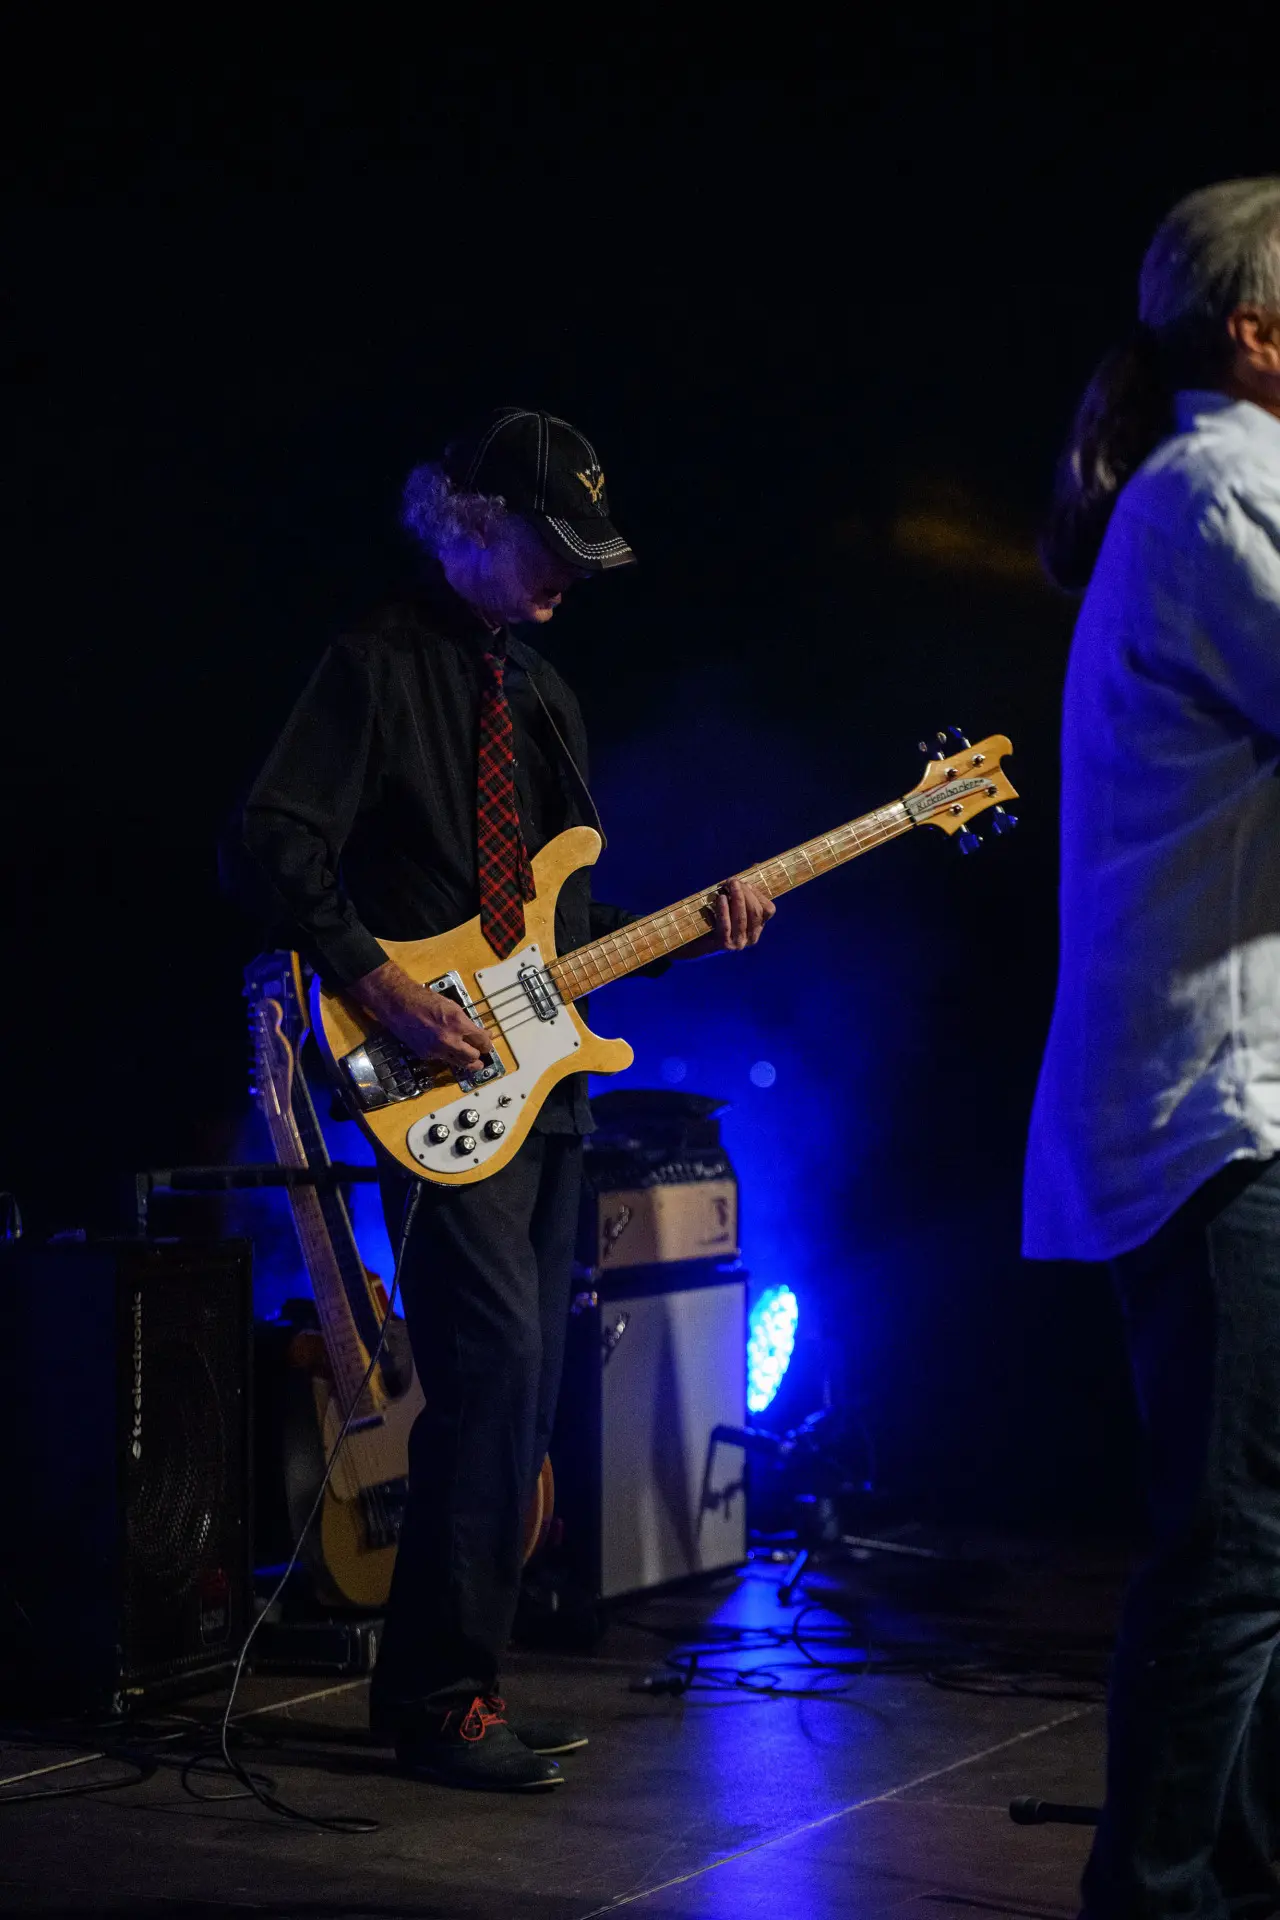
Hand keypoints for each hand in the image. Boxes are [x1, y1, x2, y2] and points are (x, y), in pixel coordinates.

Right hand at [352, 960, 490, 1073]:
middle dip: (479, 1055)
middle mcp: (449, 1039)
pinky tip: (451, 1052)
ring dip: (467, 1062)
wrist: (399, 1004)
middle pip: (473, 1057)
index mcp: (458, 1023)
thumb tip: (476, 1030)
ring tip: (473, 1063)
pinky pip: (443, 1059)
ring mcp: (437, 1049)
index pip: (481, 1040)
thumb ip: (465, 1021)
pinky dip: (449, 1057)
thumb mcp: (451, 1006)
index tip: (488, 1040)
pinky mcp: (426, 1054)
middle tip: (481, 1053)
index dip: (487, 1042)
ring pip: (459, 1063)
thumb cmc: (424, 1000)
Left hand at [682, 878, 775, 958]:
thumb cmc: (715, 918)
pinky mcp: (724, 945)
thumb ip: (744, 889)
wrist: (694, 942)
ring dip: (736, 898)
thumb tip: (755, 865)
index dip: (758, 894)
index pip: (768, 910)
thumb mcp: (732, 904)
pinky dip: (724, 910)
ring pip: (742, 917)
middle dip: (745, 893)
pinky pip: (726, 925)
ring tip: (729, 885)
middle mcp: (751, 938)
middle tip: (733, 880)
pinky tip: (721, 899)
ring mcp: (739, 943)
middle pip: (756, 911)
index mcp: (757, 928)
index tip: (746, 883)